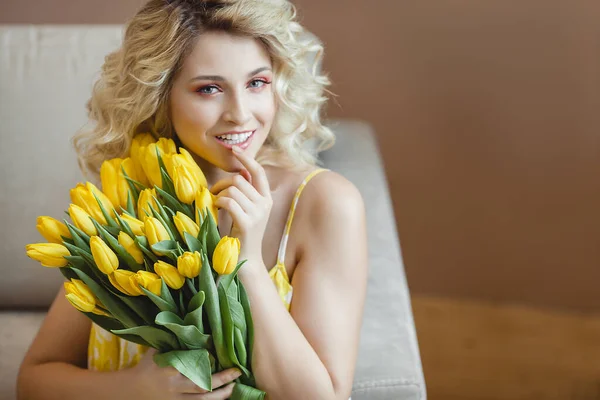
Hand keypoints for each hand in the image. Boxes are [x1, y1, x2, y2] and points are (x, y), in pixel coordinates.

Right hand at [124, 348, 241, 398]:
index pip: (192, 364)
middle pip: (201, 385)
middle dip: (221, 380)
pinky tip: (222, 397)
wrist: (131, 390)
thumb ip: (173, 340)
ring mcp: (175, 399)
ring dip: (220, 395)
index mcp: (169, 368)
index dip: (208, 361)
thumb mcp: (157, 350)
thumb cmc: (147, 365)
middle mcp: (174, 386)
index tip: (221, 355)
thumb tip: (190, 321)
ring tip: (234, 387)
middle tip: (237, 372)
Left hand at [210, 146, 272, 270]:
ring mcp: (257, 213)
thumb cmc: (241, 235)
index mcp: (267, 199)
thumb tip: (239, 171)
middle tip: (213, 193)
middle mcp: (265, 204)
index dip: (246, 158)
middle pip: (239, 179)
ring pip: (232, 189)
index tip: (234, 149)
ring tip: (215, 204)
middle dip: (221, 183)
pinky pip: (228, 201)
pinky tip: (216, 209)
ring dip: (218, 194)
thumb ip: (246, 191)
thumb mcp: (247, 210)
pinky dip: (218, 202)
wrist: (245, 261)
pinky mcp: (246, 222)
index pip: (259, 171)